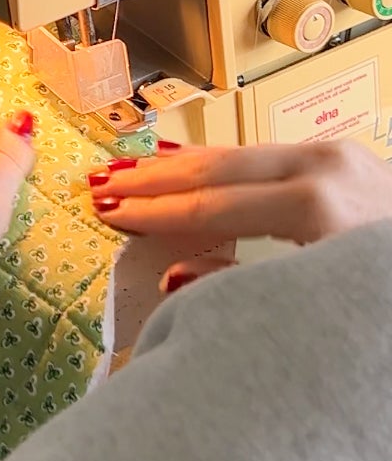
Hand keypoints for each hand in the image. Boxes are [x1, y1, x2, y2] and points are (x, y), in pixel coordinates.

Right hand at [88, 139, 391, 290]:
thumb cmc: (382, 299)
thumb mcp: (322, 305)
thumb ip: (247, 289)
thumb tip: (176, 279)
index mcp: (320, 205)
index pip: (214, 207)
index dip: (155, 213)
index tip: (107, 214)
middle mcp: (327, 167)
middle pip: (219, 170)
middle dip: (154, 180)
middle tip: (98, 187)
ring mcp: (339, 156)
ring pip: (239, 155)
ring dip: (178, 165)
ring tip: (124, 170)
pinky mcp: (346, 158)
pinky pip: (265, 156)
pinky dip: (218, 162)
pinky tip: (183, 162)